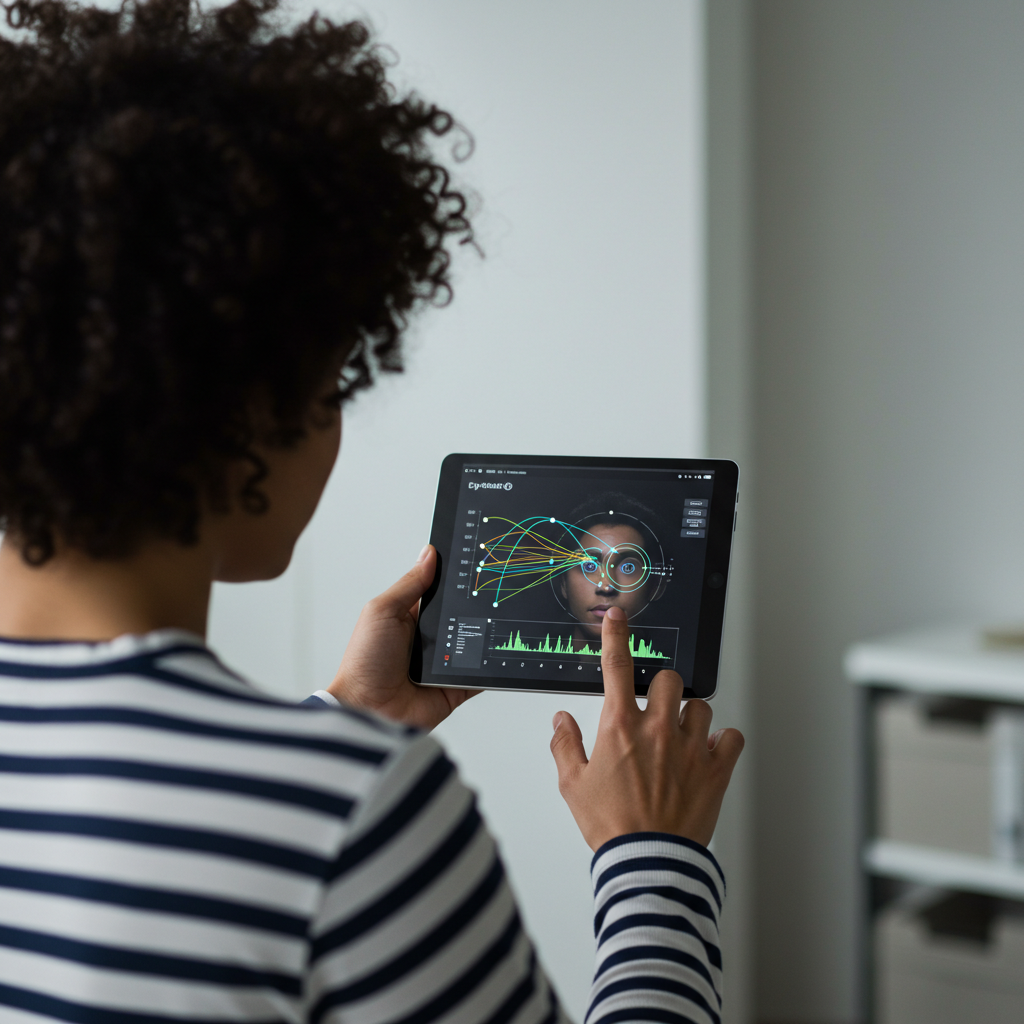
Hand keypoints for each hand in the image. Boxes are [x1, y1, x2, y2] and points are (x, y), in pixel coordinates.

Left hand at [327, 545, 480, 730]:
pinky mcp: (456, 686)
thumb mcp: (382, 611)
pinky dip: (493, 666)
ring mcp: (444, 663)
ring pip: (476, 642)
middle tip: (490, 593)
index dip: (455, 579)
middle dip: (474, 607)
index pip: (441, 592)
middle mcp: (430, 639)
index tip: (474, 562)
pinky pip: (481, 675)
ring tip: (498, 619)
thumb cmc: (364, 663)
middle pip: (462, 616)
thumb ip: (409, 584)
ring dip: (484, 635)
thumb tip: (429, 553)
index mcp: (412, 617)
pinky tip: (501, 652)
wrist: (368, 710)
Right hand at [549, 605, 743, 849]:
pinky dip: (724, 740)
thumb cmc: (611, 825)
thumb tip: (561, 720)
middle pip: (668, 679)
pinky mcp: (715, 769)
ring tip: (681, 736)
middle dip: (660, 688)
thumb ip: (566, 745)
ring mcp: (690, 747)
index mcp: (619, 727)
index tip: (618, 619)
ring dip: (691, 715)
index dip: (616, 636)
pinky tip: (710, 751)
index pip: (616, 666)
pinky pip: (732, 736)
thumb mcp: (574, 785)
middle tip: (655, 710)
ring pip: (700, 705)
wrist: (648, 861)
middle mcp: (657, 729)